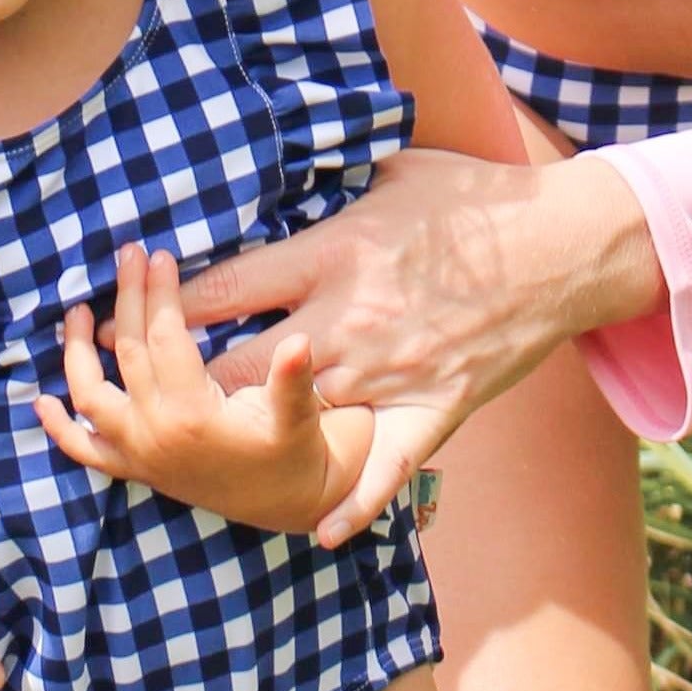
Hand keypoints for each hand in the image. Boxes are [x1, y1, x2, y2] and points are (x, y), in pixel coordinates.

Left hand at [35, 244, 396, 542]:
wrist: (289, 502)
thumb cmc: (296, 451)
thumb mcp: (300, 416)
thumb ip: (292, 380)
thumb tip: (300, 342)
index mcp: (192, 414)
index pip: (163, 337)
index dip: (160, 293)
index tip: (160, 255)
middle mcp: (154, 434)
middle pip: (125, 352)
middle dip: (125, 298)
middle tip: (128, 255)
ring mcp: (139, 454)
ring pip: (90, 395)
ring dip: (76, 352)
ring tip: (76, 311)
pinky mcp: (135, 469)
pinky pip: (84, 451)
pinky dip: (59, 428)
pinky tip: (41, 403)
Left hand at [158, 150, 660, 531]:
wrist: (562, 246)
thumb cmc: (472, 200)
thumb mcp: (391, 169)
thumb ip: (331, 181)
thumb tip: (284, 157)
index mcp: (332, 255)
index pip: (229, 287)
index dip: (171, 308)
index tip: (129, 319)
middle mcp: (349, 320)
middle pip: (245, 366)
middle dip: (192, 387)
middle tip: (149, 405)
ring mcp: (391, 371)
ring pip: (302, 419)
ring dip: (254, 440)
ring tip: (201, 463)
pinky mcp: (435, 406)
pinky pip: (389, 467)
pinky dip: (355, 504)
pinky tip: (318, 533)